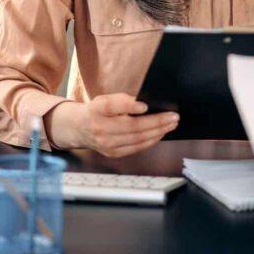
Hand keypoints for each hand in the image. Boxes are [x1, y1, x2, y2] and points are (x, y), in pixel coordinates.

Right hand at [44, 94, 178, 156]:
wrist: (80, 128)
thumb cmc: (97, 111)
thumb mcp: (105, 99)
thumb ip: (122, 100)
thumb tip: (144, 106)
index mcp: (97, 109)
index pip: (112, 106)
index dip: (128, 105)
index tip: (145, 105)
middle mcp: (100, 128)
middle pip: (132, 126)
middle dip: (156, 122)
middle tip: (173, 117)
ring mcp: (106, 144)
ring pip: (137, 139)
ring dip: (158, 132)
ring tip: (171, 125)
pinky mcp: (113, 153)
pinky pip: (136, 148)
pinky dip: (150, 140)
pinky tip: (160, 134)